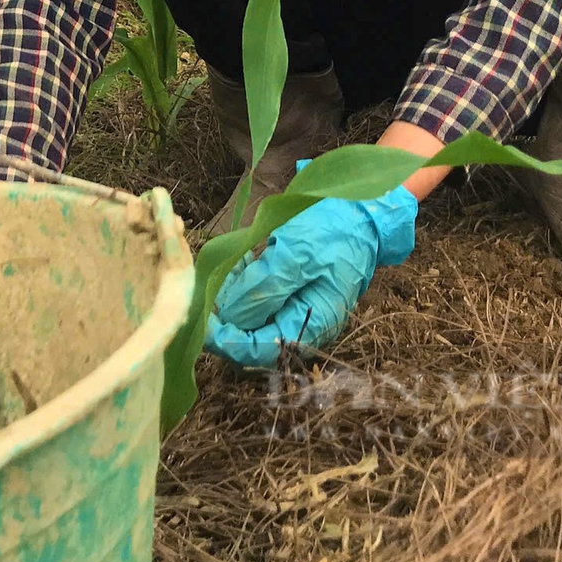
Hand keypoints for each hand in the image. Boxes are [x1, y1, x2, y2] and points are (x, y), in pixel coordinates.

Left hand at [203, 180, 417, 368]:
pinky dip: (243, 281)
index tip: (201, 322)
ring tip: (226, 269)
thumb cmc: (332, 232)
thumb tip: (231, 318)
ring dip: (232, 295)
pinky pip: (258, 296)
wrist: (361, 211)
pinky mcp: (289, 291)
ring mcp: (294, 308)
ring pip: (249, 315)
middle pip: (250, 335)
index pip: (259, 350)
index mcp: (309, 326)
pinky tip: (239, 261)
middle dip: (225, 314)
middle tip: (207, 288)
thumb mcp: (296, 256)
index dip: (226, 341)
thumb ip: (265, 289)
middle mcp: (300, 324)